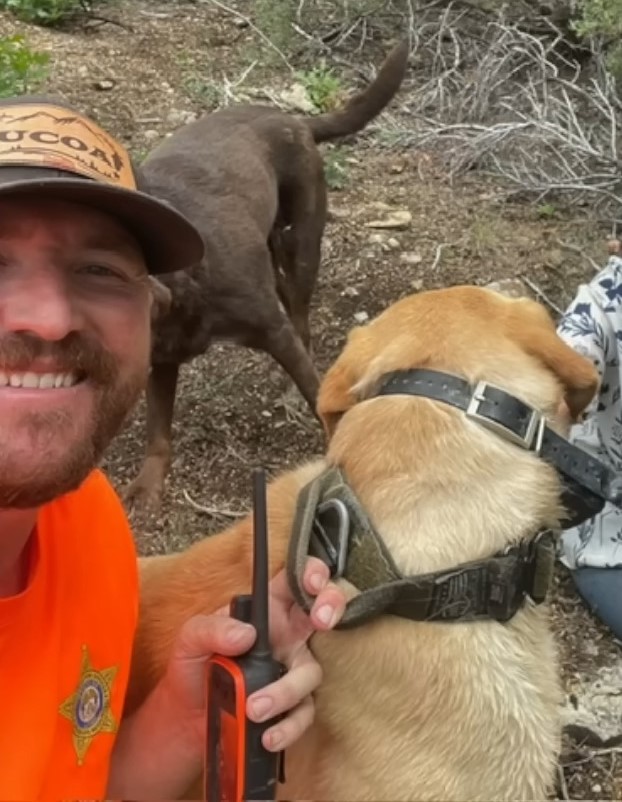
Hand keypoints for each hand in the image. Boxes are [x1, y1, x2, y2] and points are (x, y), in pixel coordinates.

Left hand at [163, 557, 345, 753]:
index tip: (312, 583)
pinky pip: (304, 713)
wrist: (184, 719)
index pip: (294, 581)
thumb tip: (245, 634)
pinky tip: (268, 734)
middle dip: (331, 605)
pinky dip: (289, 726)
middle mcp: (286, 636)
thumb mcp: (190, 639)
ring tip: (254, 708)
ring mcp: (290, 670)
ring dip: (287, 690)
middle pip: (324, 609)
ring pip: (311, 671)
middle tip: (321, 619)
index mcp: (265, 611)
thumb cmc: (191, 669)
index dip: (311, 573)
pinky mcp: (289, 706)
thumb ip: (211, 629)